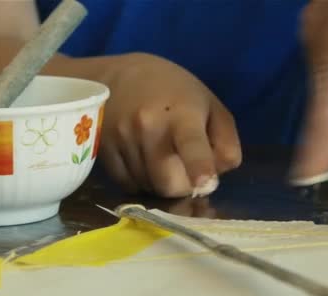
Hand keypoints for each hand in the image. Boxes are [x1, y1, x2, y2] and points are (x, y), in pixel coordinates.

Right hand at [97, 53, 241, 196]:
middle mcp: (149, 127)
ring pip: (148, 188)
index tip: (204, 183)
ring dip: (160, 183)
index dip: (199, 166)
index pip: (191, 144)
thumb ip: (225, 142)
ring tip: (160, 157)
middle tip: (185, 170)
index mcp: (183, 113)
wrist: (115, 75)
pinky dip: (139, 181)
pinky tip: (142, 160)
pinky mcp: (102, 150)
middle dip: (182, 186)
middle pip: (168, 184)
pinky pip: (127, 186)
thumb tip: (217, 178)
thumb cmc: (173, 90)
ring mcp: (123, 140)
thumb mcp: (210, 105)